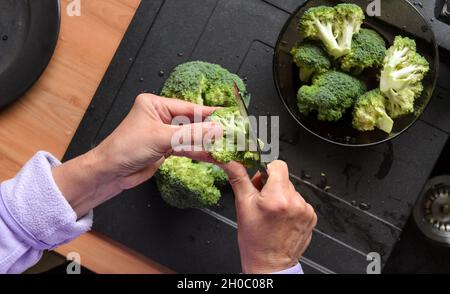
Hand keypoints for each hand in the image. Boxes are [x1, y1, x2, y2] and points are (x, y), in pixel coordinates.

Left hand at [53, 94, 220, 216]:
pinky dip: (199, 152)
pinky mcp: (165, 149)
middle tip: (231, 132)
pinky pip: (186, 148)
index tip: (227, 115)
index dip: (209, 113)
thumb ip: (191, 134)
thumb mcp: (162, 137)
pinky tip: (213, 154)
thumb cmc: (126, 148)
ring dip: (206, 142)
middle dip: (210, 129)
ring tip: (226, 145)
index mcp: (155, 104)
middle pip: (192, 121)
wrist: (111, 173)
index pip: (189, 107)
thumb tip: (216, 129)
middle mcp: (160, 117)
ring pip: (191, 136)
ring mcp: (164, 134)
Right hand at [222, 160, 316, 273]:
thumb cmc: (255, 240)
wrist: (269, 264)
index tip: (260, 180)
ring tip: (272, 213)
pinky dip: (290, 207)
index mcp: (277, 197)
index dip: (266, 170)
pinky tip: (282, 219)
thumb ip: (239, 178)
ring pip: (291, 190)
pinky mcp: (311, 217)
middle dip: (271, 185)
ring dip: (281, 196)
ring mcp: (305, 210)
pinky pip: (299, 202)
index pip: (277, 165)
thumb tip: (230, 161)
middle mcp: (294, 202)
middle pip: (283, 178)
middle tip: (261, 201)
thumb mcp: (242, 206)